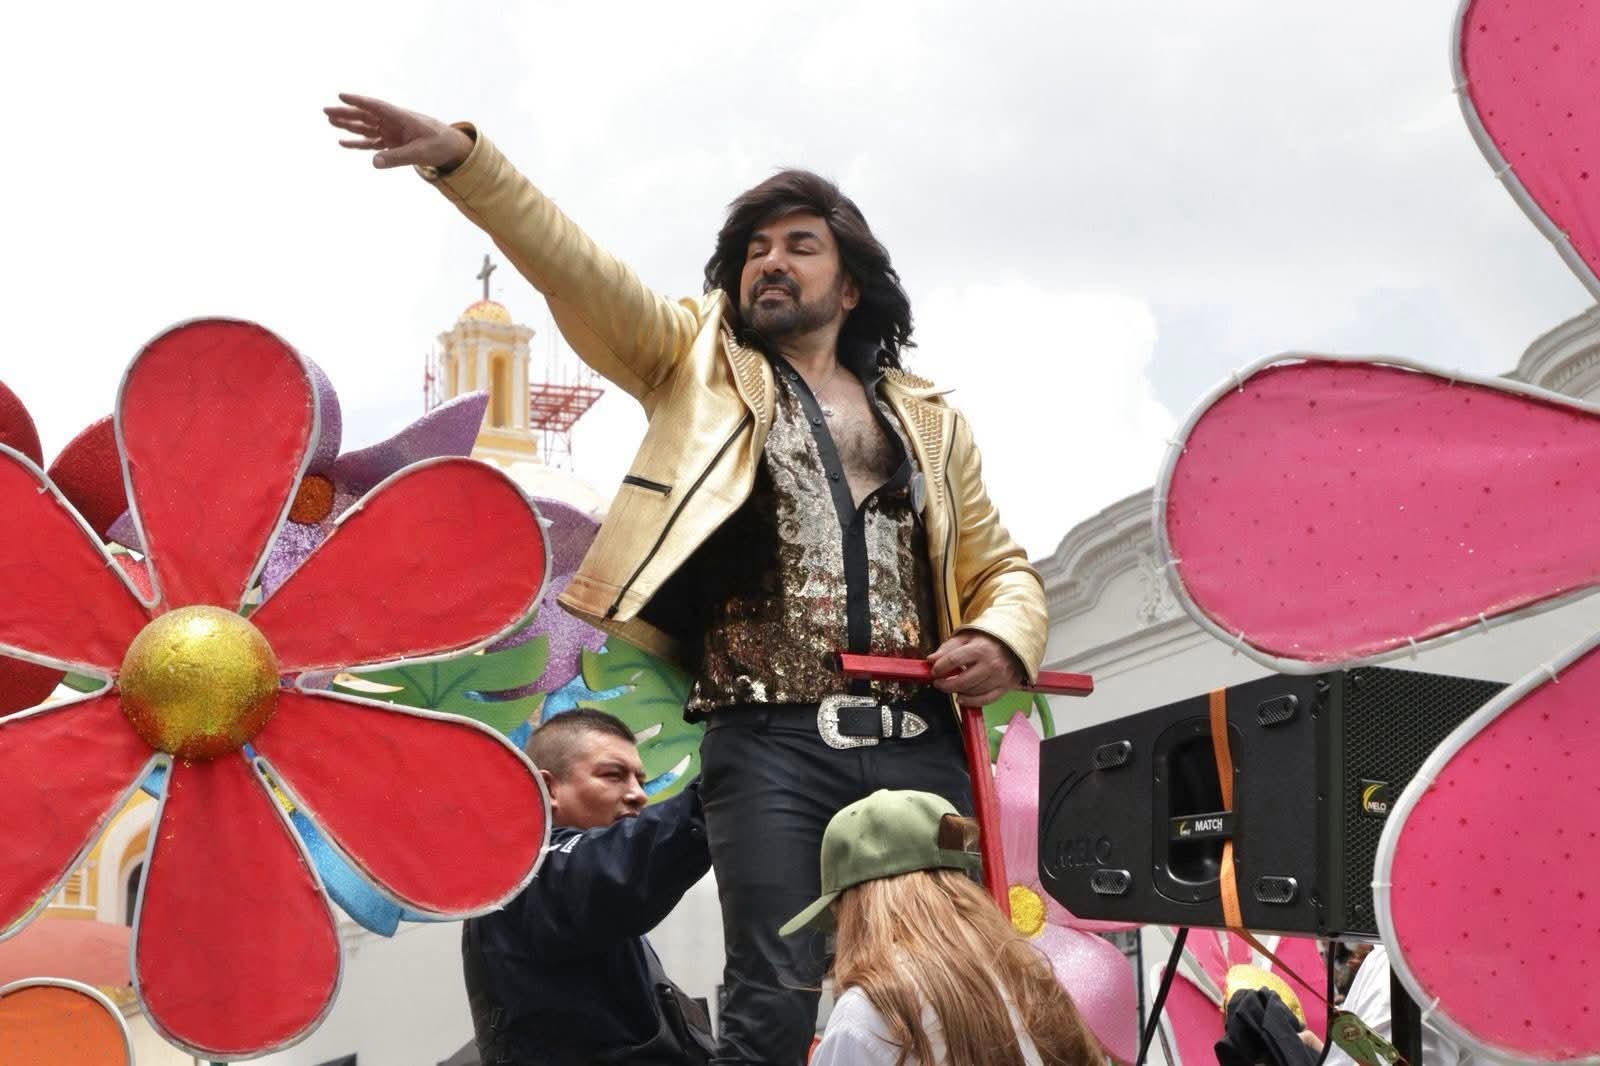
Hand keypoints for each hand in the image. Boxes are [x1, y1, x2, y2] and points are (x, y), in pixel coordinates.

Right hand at [323, 92, 473, 170]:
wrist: (451, 147)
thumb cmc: (439, 145)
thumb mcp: (420, 153)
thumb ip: (397, 158)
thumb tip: (374, 162)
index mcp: (401, 117)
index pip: (376, 106)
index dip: (359, 101)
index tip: (341, 95)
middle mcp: (393, 122)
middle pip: (365, 115)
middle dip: (346, 113)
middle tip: (326, 110)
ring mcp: (390, 132)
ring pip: (365, 127)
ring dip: (348, 125)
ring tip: (330, 121)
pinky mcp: (391, 143)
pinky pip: (370, 143)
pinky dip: (357, 143)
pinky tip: (342, 143)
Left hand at [927, 631, 1023, 706]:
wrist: (1014, 643)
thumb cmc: (988, 640)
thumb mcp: (966, 637)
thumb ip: (948, 648)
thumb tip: (931, 659)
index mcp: (980, 648)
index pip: (954, 660)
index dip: (940, 667)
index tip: (933, 671)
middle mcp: (991, 664)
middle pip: (963, 680)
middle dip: (946, 684)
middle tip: (938, 683)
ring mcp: (1000, 677)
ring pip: (973, 691)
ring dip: (958, 692)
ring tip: (951, 687)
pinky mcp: (1006, 686)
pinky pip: (986, 699)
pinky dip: (972, 702)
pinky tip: (962, 699)